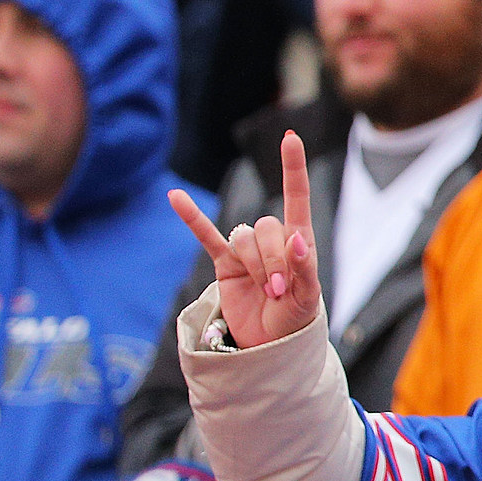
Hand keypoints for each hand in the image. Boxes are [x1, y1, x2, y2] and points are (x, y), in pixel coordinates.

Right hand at [169, 131, 320, 348]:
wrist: (269, 342)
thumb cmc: (294, 316)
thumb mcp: (307, 298)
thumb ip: (304, 269)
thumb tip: (296, 240)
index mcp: (298, 238)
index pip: (295, 196)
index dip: (292, 168)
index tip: (290, 137)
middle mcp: (271, 238)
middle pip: (266, 227)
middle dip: (274, 260)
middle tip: (280, 290)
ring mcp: (245, 249)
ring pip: (244, 237)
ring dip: (254, 264)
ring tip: (267, 291)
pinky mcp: (223, 263)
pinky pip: (205, 235)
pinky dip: (191, 217)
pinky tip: (174, 196)